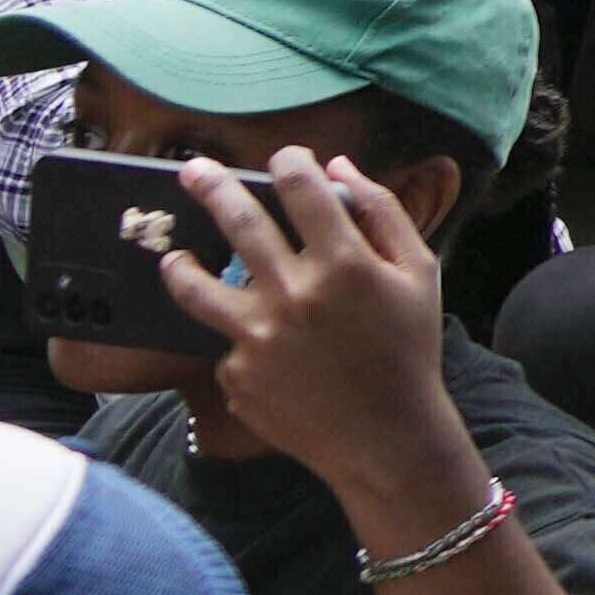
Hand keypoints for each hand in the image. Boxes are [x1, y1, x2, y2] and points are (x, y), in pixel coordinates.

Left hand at [153, 154, 479, 508]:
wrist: (386, 437)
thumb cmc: (410, 349)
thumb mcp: (420, 273)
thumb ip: (382, 212)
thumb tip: (339, 167)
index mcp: (345, 263)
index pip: (303, 188)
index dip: (290, 161)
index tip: (284, 157)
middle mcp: (293, 294)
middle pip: (239, 221)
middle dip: (211, 186)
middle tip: (190, 169)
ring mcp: (258, 337)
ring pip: (196, 287)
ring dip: (181, 264)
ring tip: (174, 257)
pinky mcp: (237, 375)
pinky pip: (229, 343)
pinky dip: (244, 338)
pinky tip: (271, 354)